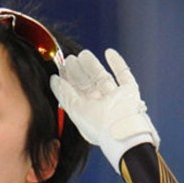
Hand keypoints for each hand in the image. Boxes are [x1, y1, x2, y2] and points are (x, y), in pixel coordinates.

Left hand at [49, 48, 159, 171]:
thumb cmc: (98, 125)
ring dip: (94, 66)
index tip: (61, 68)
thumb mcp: (75, 109)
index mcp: (88, 113)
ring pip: (103, 78)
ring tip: (83, 54)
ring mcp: (116, 98)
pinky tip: (109, 53)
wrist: (122, 130)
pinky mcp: (130, 92)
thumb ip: (64, 94)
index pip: (76, 93)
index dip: (68, 80)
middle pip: (88, 85)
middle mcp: (102, 106)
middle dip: (79, 72)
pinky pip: (124, 74)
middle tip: (70, 59)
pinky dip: (118, 63)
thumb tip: (53, 80)